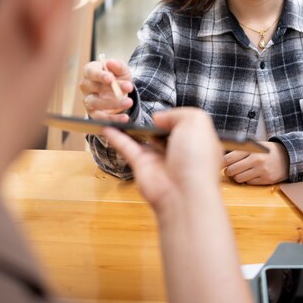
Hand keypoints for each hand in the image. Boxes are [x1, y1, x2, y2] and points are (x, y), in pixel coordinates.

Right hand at [80, 58, 133, 120]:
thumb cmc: (118, 77)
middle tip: (128, 88)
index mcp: (90, 71)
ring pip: (95, 103)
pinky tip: (124, 118)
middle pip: (94, 87)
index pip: (91, 72)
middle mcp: (85, 85)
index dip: (100, 75)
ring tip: (128, 102)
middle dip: (112, 89)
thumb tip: (110, 62)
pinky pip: (99, 117)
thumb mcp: (121, 70)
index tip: (110, 79)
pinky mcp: (92, 113)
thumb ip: (117, 65)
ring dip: (113, 104)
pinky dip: (112, 118)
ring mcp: (87, 99)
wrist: (120, 91)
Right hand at [103, 107, 222, 212]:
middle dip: (153, 122)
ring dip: (133, 128)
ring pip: (143, 139)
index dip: (175, 117)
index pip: (185, 124)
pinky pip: (127, 147)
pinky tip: (106, 126)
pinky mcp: (142, 166)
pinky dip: (116, 137)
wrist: (184, 193)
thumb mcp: (196, 122)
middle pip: (163, 131)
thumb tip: (157, 119)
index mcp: (196, 141)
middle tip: (139, 109)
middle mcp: (178, 150)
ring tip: (119, 113)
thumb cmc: (195, 156)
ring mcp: (159, 158)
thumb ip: (177, 113)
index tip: (164, 110)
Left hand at [223, 141, 288, 184]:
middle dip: (228, 171)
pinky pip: (248, 183)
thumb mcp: (255, 145)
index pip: (229, 158)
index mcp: (251, 149)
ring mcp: (261, 170)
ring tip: (240, 172)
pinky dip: (247, 180)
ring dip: (237, 177)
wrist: (288, 157)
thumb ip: (240, 150)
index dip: (221, 163)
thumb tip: (221, 158)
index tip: (218, 164)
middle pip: (231, 170)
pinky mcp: (266, 180)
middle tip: (229, 170)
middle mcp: (256, 159)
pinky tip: (251, 175)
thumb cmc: (266, 151)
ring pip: (238, 178)